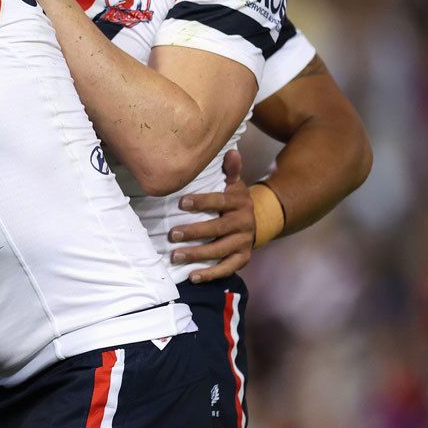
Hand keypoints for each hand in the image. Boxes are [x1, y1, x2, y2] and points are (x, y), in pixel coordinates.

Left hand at [169, 149, 253, 282]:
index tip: (181, 203)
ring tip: (175, 256)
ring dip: (197, 255)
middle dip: (194, 232)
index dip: (201, 202)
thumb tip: (232, 151)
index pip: (220, 201)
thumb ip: (231, 170)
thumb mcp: (233, 183)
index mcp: (239, 202)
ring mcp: (244, 242)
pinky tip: (193, 276)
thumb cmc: (232, 200)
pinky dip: (211, 274)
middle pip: (218, 229)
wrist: (255, 221)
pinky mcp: (242, 258)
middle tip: (171, 234)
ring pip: (220, 251)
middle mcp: (244, 223)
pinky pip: (227, 268)